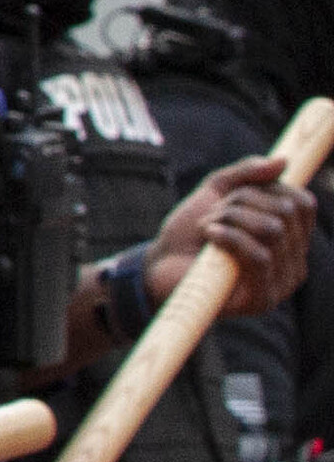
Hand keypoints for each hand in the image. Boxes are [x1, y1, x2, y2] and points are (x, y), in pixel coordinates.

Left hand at [150, 158, 316, 323]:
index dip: (268, 188)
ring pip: (272, 230)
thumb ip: (248, 174)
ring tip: (208, 227)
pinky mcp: (263, 300)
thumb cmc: (191, 231)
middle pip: (286, 212)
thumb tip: (284, 161)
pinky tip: (209, 236)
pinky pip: (260, 257)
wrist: (159, 265)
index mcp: (291, 238)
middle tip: (215, 213)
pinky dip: (230, 237)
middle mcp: (294, 262)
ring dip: (229, 218)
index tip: (236, 194)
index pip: (302, 203)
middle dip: (241, 201)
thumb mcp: (216, 192)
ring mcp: (281, 283)